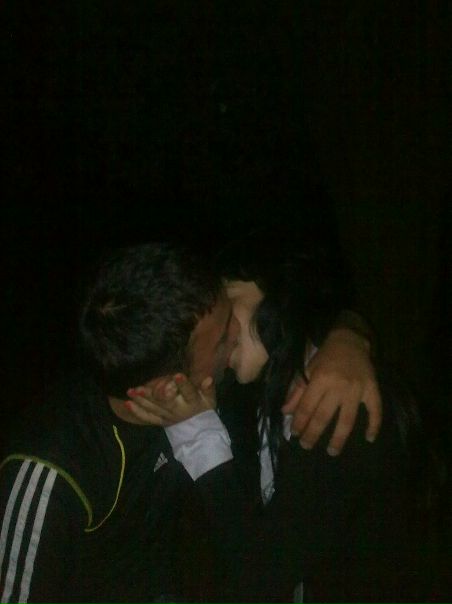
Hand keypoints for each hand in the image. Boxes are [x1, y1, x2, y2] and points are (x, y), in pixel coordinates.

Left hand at [125, 374, 215, 425]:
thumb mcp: (210, 398)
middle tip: (139, 388)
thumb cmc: (204, 407)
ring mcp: (167, 417)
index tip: (177, 375)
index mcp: (192, 402)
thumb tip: (208, 378)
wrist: (199, 430)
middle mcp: (178, 410)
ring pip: (153, 409)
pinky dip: (137, 412)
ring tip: (130, 392)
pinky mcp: (160, 421)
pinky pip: (147, 417)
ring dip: (141, 401)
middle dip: (151, 395)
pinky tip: (127, 403)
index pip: (189, 392)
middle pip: (165, 402)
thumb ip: (208, 388)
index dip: (183, 384)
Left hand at [281, 329, 381, 454]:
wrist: (350, 340)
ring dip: (339, 438)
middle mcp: (338, 386)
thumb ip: (296, 391)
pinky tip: (369, 438)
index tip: (295, 435)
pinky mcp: (372, 389)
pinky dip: (374, 425)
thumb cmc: (325, 357)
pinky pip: (376, 410)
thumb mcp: (307, 370)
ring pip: (347, 420)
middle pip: (324, 417)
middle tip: (307, 446)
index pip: (307, 407)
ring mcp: (357, 390)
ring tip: (332, 451)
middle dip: (314, 434)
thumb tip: (285, 412)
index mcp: (320, 380)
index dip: (299, 423)